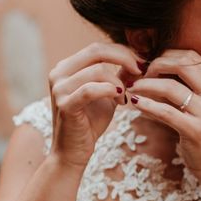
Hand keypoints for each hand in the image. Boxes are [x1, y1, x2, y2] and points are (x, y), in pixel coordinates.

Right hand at [48, 42, 142, 169]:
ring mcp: (59, 88)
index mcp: (66, 67)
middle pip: (96, 51)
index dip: (122, 51)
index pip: (97, 47)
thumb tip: (139, 59)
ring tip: (125, 96)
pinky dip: (109, 91)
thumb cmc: (90, 122)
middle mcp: (58, 73)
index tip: (141, 63)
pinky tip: (120, 99)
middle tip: (141, 70)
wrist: (73, 152)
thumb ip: (119, 75)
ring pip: (97, 70)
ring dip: (118, 82)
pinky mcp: (64, 105)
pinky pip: (90, 89)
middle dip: (124, 58)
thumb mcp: (108, 93)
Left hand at [126, 49, 200, 182]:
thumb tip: (155, 69)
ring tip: (133, 87)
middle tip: (141, 74)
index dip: (168, 55)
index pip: (192, 56)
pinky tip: (135, 103)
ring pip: (170, 87)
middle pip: (182, 64)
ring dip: (146, 84)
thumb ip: (188, 87)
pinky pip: (166, 112)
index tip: (152, 64)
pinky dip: (147, 105)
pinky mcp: (196, 131)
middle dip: (156, 65)